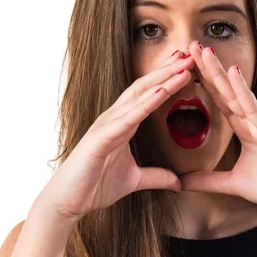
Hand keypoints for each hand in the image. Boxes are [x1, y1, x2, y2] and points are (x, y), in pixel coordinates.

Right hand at [36, 51, 195, 222]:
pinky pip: (128, 117)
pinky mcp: (101, 137)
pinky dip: (146, 103)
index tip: (187, 65)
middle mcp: (114, 118)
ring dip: (163, 80)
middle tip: (190, 54)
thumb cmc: (94, 186)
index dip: (168, 78)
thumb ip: (156, 177)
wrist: (66, 203)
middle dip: (169, 70)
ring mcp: (107, 125)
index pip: (149, 94)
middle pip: (146, 87)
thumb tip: (178, 183)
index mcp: (122, 123)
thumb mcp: (134, 180)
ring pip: (139, 96)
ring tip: (183, 67)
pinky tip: (162, 91)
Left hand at [179, 41, 256, 213]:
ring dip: (220, 71)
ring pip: (236, 92)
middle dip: (207, 67)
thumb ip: (206, 180)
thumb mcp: (232, 183)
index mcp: (243, 126)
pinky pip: (253, 107)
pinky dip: (242, 90)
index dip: (203, 80)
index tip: (185, 63)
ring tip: (205, 51)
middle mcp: (252, 119)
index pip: (219, 98)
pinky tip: (233, 72)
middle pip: (224, 88)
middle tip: (190, 45)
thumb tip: (179, 183)